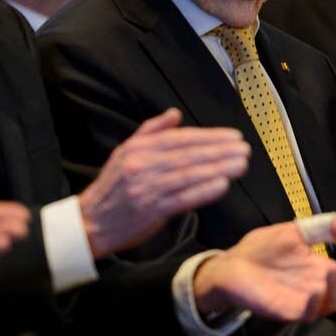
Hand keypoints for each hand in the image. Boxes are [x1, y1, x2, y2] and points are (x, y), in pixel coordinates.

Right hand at [79, 109, 249, 256]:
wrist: (90, 223)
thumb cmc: (113, 187)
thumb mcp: (125, 151)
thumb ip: (152, 131)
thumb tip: (175, 113)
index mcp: (138, 148)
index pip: (181, 139)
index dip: (210, 137)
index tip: (233, 136)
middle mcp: (142, 165)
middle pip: (188, 155)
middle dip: (220, 151)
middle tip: (244, 148)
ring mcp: (146, 189)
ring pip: (189, 175)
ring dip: (219, 168)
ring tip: (241, 163)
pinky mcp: (151, 211)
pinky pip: (182, 198)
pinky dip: (204, 191)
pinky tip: (223, 184)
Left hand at [192, 216, 335, 321]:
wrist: (231, 263)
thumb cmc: (262, 249)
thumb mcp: (297, 232)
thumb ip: (325, 228)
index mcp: (321, 270)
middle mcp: (316, 288)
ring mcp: (302, 301)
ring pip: (330, 305)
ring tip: (332, 269)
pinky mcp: (285, 310)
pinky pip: (306, 315)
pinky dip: (314, 306)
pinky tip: (315, 292)